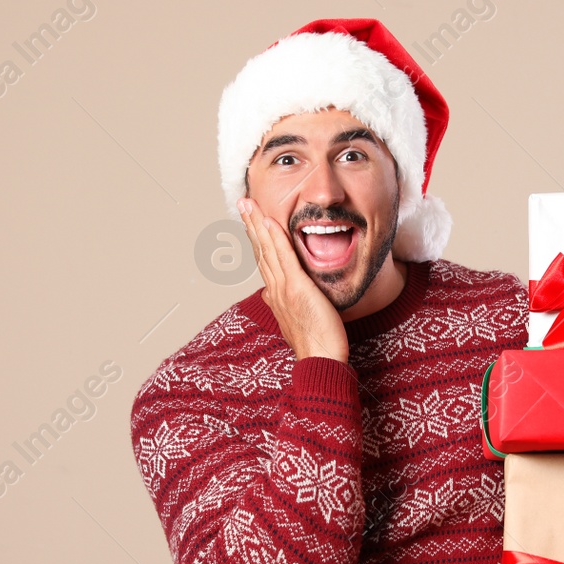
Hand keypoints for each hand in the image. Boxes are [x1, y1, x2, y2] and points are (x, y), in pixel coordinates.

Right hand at [238, 198, 348, 362]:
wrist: (320, 360)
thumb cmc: (315, 344)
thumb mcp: (295, 320)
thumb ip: (284, 303)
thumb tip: (269, 294)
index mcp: (275, 296)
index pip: (263, 261)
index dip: (256, 239)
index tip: (250, 222)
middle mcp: (275, 290)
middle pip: (260, 250)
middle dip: (251, 225)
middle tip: (243, 203)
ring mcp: (284, 288)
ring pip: (267, 250)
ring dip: (258, 224)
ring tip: (249, 204)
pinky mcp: (297, 288)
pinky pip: (285, 258)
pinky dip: (276, 239)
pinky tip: (270, 221)